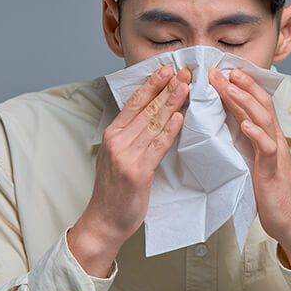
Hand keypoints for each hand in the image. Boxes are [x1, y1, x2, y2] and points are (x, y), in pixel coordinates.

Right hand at [68, 65, 191, 276]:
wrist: (104, 220)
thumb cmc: (113, 189)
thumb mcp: (115, 156)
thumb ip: (130, 136)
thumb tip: (152, 115)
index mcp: (112, 135)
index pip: (134, 103)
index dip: (151, 85)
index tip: (166, 69)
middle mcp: (117, 142)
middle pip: (146, 109)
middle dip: (167, 88)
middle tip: (184, 72)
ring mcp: (127, 156)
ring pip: (154, 124)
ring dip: (172, 103)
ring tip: (186, 87)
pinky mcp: (138, 172)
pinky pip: (158, 146)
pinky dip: (170, 131)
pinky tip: (180, 117)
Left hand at [209, 67, 290, 272]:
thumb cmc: (272, 193)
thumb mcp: (255, 162)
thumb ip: (247, 143)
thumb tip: (230, 126)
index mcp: (267, 137)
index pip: (255, 105)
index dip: (240, 87)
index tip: (221, 72)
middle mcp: (274, 140)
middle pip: (260, 104)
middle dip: (241, 85)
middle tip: (221, 69)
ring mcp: (275, 154)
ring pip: (263, 120)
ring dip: (245, 101)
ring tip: (229, 86)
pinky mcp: (273, 171)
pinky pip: (267, 149)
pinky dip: (256, 134)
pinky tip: (245, 124)